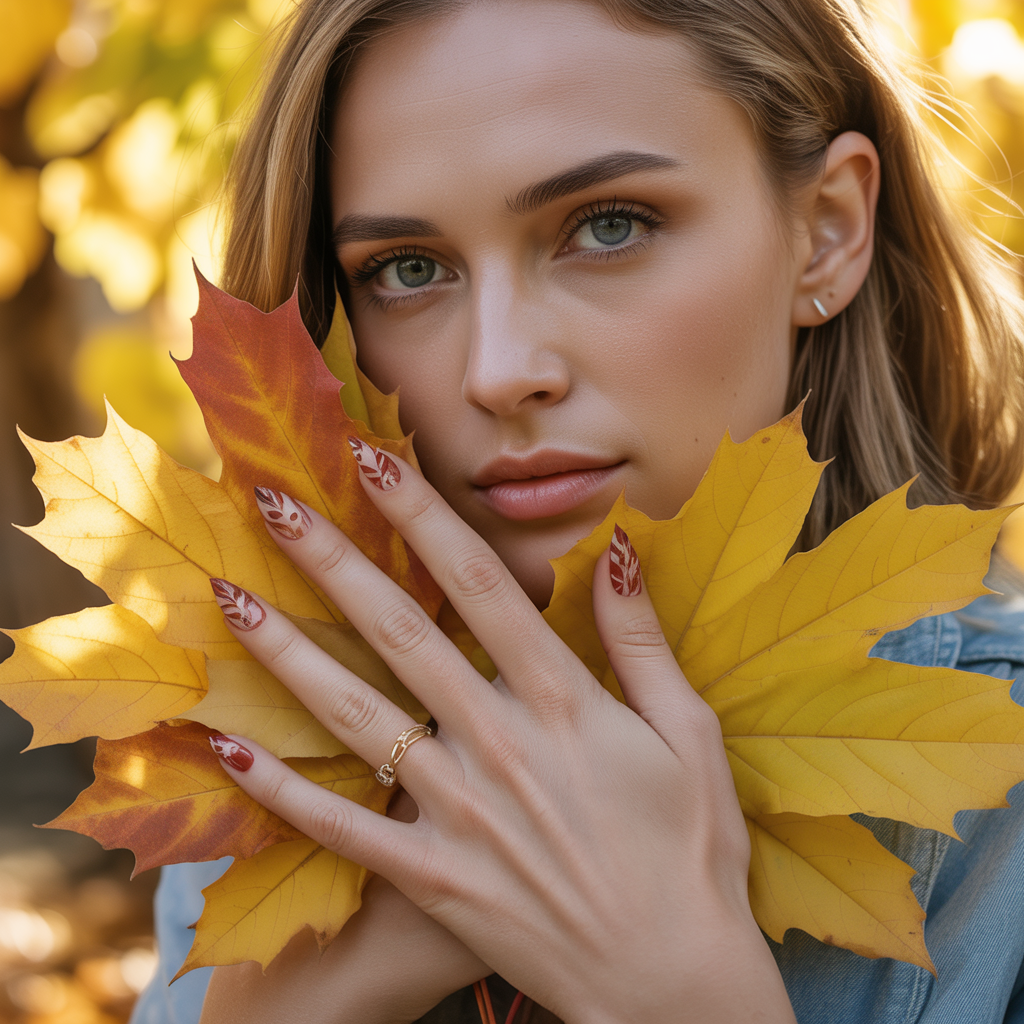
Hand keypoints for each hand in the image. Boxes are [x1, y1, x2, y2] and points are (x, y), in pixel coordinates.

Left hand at [206, 447, 796, 1023]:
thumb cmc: (691, 853)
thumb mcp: (691, 736)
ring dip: (289, 654)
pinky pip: (344, 827)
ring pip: (356, 716)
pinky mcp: (433, 875)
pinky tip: (228, 746)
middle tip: (274, 504)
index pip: (481, 586)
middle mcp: (499, 744)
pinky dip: (282, 790)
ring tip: (231, 602)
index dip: (424, 517)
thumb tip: (615, 550)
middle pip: (402, 633)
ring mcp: (458, 811)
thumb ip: (642, 641)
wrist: (670, 982)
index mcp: (564, 702)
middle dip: (335, 560)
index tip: (373, 461)